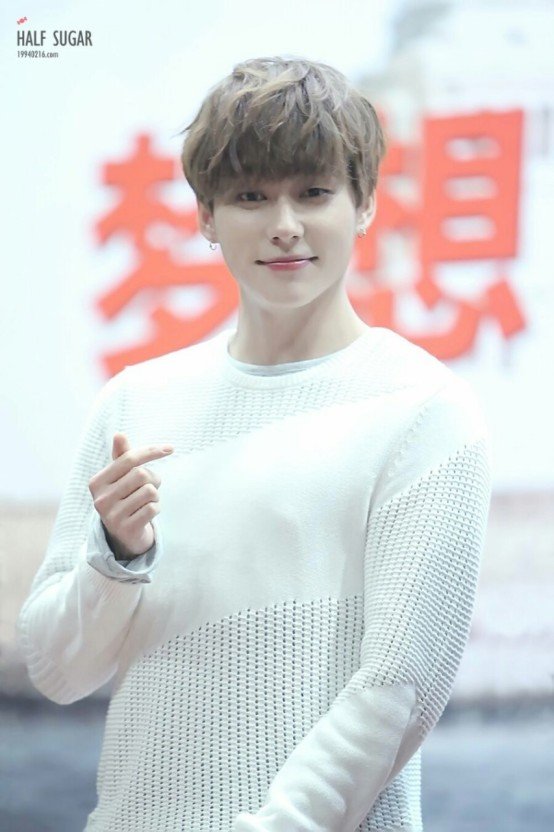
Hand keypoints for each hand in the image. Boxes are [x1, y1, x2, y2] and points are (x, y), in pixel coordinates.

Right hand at [88, 432, 173, 558]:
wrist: (123, 533)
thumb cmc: (124, 497)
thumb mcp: (121, 477)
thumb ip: (122, 456)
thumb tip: (119, 434)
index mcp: (97, 482)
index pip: (128, 459)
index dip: (151, 451)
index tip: (170, 448)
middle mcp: (100, 499)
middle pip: (141, 475)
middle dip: (153, 478)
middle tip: (151, 486)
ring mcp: (112, 516)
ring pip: (149, 492)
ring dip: (155, 495)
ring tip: (147, 500)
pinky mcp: (126, 529)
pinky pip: (152, 508)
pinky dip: (156, 508)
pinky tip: (147, 513)